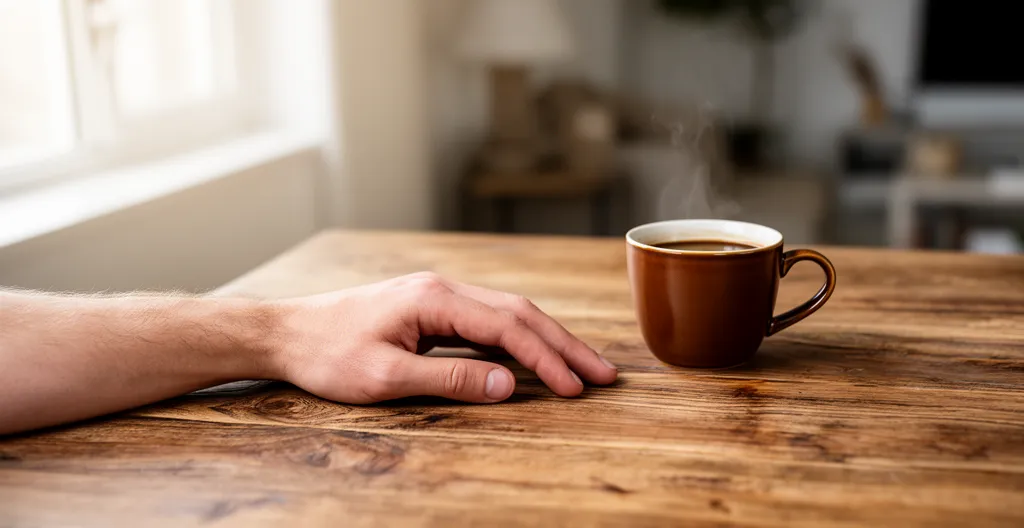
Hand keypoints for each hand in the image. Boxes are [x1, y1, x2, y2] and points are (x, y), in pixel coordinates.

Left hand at [267, 272, 616, 403]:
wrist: (286, 333)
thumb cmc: (328, 354)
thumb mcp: (385, 377)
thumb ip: (449, 379)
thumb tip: (510, 386)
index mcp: (435, 299)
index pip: (508, 328)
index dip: (547, 359)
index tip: (578, 388)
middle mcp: (443, 289)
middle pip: (519, 313)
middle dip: (564, 345)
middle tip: (604, 374)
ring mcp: (439, 295)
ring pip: (508, 313)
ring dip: (546, 340)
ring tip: (582, 366)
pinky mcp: (432, 308)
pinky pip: (488, 321)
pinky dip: (519, 340)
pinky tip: (535, 357)